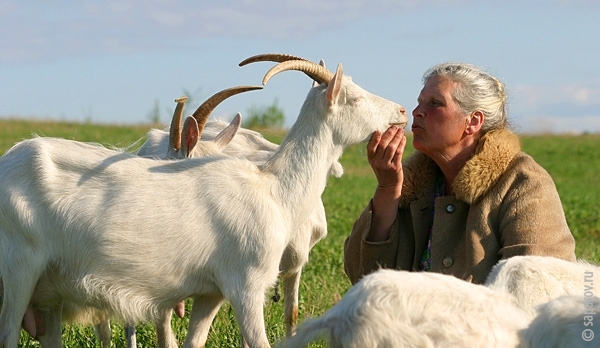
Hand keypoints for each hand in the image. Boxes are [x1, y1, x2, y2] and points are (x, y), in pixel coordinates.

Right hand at [365, 126, 406, 241]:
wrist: (389, 185)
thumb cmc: (383, 170)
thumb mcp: (377, 161)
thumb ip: (378, 150)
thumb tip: (384, 132)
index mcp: (371, 159)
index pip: (370, 147)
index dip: (374, 138)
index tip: (379, 130)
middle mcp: (377, 162)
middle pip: (383, 145)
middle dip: (389, 134)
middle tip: (394, 127)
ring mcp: (386, 165)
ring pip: (391, 147)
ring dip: (397, 137)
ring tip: (400, 131)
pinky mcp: (395, 167)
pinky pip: (399, 153)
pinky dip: (401, 144)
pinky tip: (404, 138)